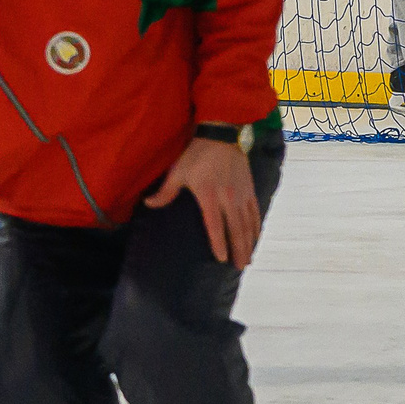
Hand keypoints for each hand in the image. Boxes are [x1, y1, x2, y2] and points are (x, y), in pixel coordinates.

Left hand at [143, 134, 261, 267]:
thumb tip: (148, 204)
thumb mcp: (178, 172)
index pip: (215, 226)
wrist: (221, 136)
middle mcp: (228, 198)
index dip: (219, 243)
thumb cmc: (197, 155)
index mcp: (209, 196)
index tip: (221, 259)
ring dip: (249, 243)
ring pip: (248, 224)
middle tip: (239, 267)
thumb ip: (165, 192)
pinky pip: (255, 212)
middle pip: (236, 230)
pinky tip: (256, 238)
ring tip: (248, 259)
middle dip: (238, 250)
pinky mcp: (250, 189)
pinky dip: (256, 227)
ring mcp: (242, 194)